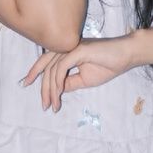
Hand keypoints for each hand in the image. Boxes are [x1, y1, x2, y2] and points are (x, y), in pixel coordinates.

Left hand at [22, 34, 138, 111]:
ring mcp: (71, 47)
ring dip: (51, 89)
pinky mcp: (78, 50)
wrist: (126, 56)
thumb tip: (56, 91)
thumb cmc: (108, 65)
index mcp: (66, 52)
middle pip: (45, 66)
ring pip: (52, 69)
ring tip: (53, 105)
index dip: (35, 73)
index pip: (46, 62)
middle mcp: (65, 48)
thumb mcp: (85, 80)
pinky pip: (61, 67)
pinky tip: (59, 94)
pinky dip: (58, 82)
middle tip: (44, 105)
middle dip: (42, 87)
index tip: (26, 85)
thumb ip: (70, 83)